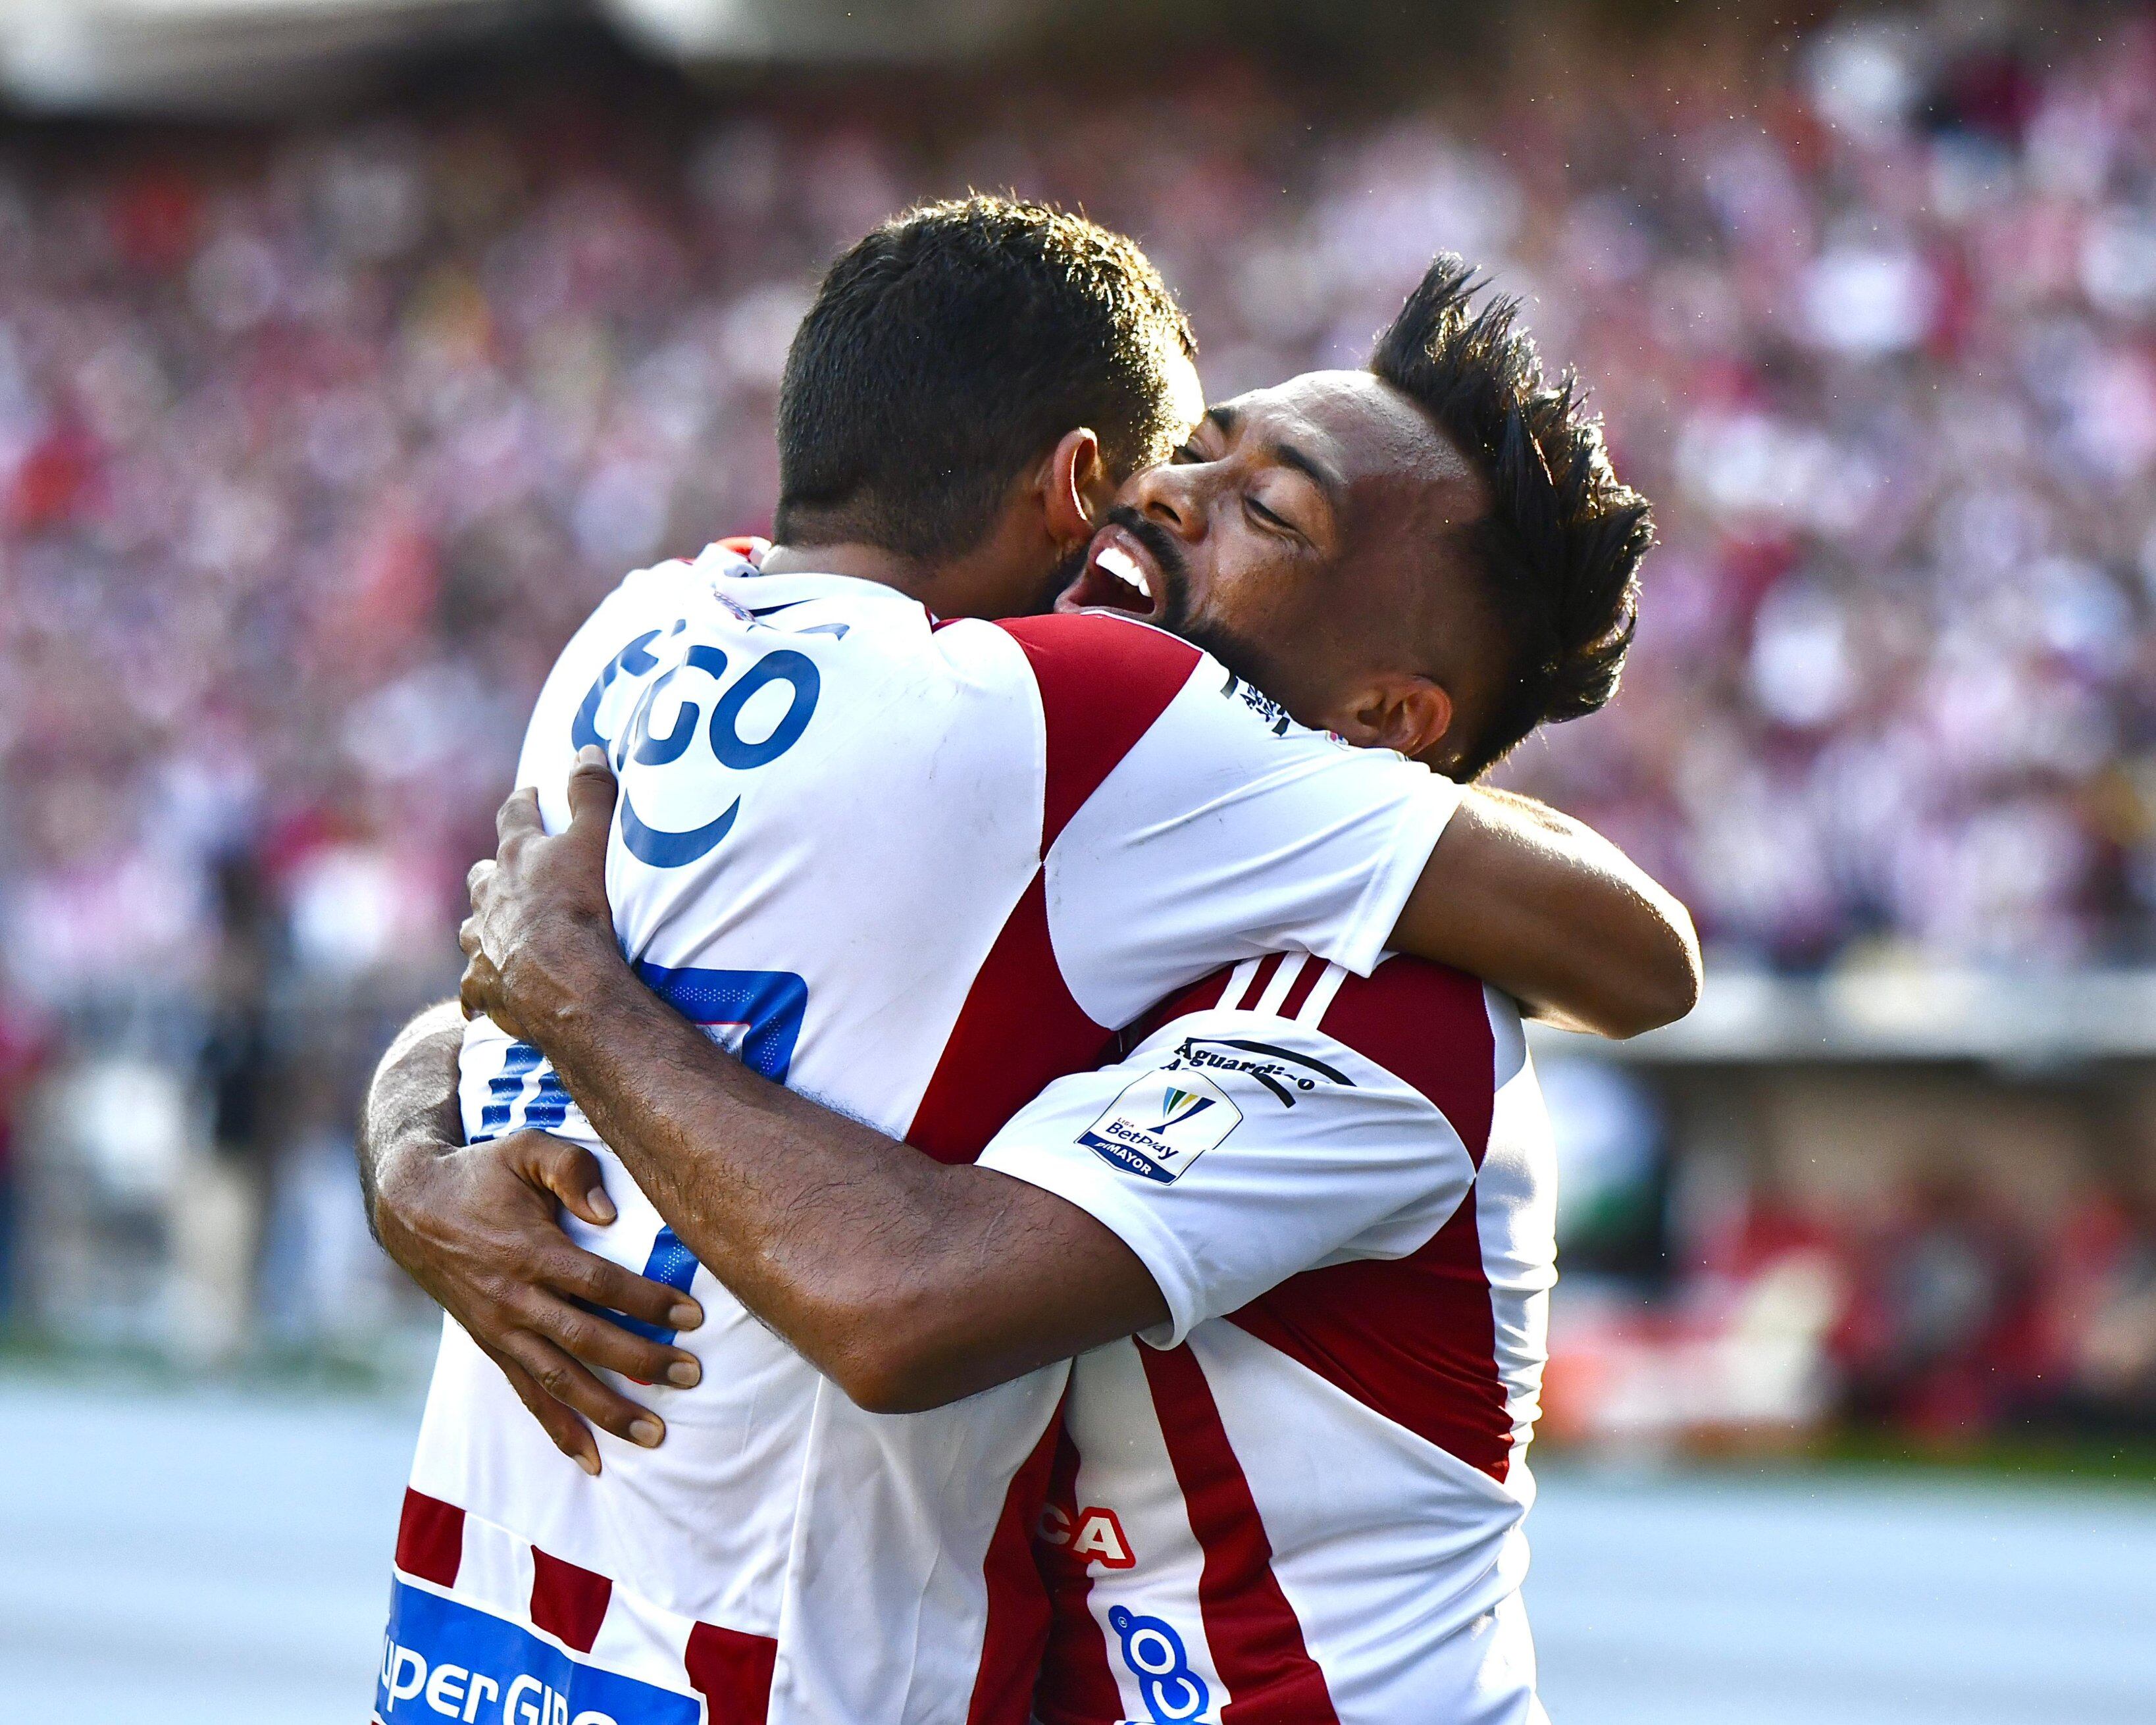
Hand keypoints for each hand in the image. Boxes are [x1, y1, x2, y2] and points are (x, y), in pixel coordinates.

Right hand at [372, 1127, 703, 1473]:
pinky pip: (527, 1396)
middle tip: (691, 1375)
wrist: (412, 1207)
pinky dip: (559, 1431)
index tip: (693, 1315)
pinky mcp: (492, 1348)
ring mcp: (501, 1330)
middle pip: (586, 1340)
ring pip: (558, 1381)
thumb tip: (609, 1215)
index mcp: (530, 1251)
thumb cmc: (484, 1172)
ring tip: (655, 1434)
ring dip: (607, 1410)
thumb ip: (571, 1171)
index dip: (647, 1302)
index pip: (599, 1284)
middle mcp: (514, 1300)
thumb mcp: (526, 1148)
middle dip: (641, 1362)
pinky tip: (593, 1460)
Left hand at [461, 746, 621, 1044]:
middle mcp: (490, 897)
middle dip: (493, 872)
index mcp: (517, 857)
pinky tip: (483, 998)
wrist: (564, 980)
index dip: (523, 802)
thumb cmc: (582, 908)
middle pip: (482, 875)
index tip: (529, 794)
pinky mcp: (482, 985)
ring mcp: (481, 943)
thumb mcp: (595, 840)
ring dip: (484, 926)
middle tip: (508, 873)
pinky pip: (473, 987)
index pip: (514, 817)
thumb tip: (585, 749)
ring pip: (472, 928)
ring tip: (497, 933)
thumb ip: (591, 794)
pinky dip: (480, 987)